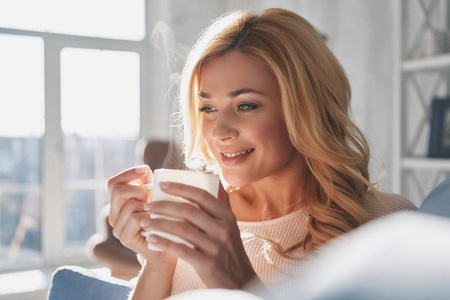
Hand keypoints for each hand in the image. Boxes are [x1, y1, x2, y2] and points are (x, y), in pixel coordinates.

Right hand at [107, 165, 175, 265]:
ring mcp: (117, 228)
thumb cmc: (164, 221)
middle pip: (118, 190)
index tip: (145, 170)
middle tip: (154, 197)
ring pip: (130, 204)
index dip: (128, 173)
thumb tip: (144, 169)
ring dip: (149, 205)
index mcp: (118, 204)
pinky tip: (157, 221)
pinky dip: (150, 217)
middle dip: (140, 189)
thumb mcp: (156, 198)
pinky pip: (136, 218)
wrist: (167, 249)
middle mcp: (113, 215)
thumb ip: (148, 183)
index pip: (113, 183)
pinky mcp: (125, 239)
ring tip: (159, 211)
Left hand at [142, 181, 256, 288]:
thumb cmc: (231, 251)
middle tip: (148, 205)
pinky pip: (181, 250)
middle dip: (164, 206)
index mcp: (227, 217)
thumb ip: (223, 207)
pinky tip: (151, 239)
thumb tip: (215, 183)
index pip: (202, 195)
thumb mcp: (232, 227)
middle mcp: (223, 229)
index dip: (181, 188)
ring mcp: (216, 247)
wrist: (241, 282)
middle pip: (189, 211)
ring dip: (159, 224)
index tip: (162, 184)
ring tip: (144, 222)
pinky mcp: (208, 264)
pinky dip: (163, 243)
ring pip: (182, 229)